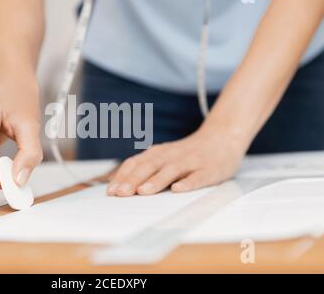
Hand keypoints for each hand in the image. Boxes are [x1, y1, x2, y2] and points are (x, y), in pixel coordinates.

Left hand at [107, 127, 245, 195]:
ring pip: (171, 171)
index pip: (135, 164)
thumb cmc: (187, 153)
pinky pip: (197, 177)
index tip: (110, 191)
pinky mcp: (208, 169)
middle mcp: (170, 156)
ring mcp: (190, 161)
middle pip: (149, 167)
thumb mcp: (163, 157)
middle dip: (133, 180)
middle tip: (120, 194)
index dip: (122, 177)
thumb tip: (120, 186)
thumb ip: (145, 168)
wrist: (221, 138)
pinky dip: (188, 183)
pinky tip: (178, 189)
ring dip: (156, 181)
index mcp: (157, 153)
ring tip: (143, 192)